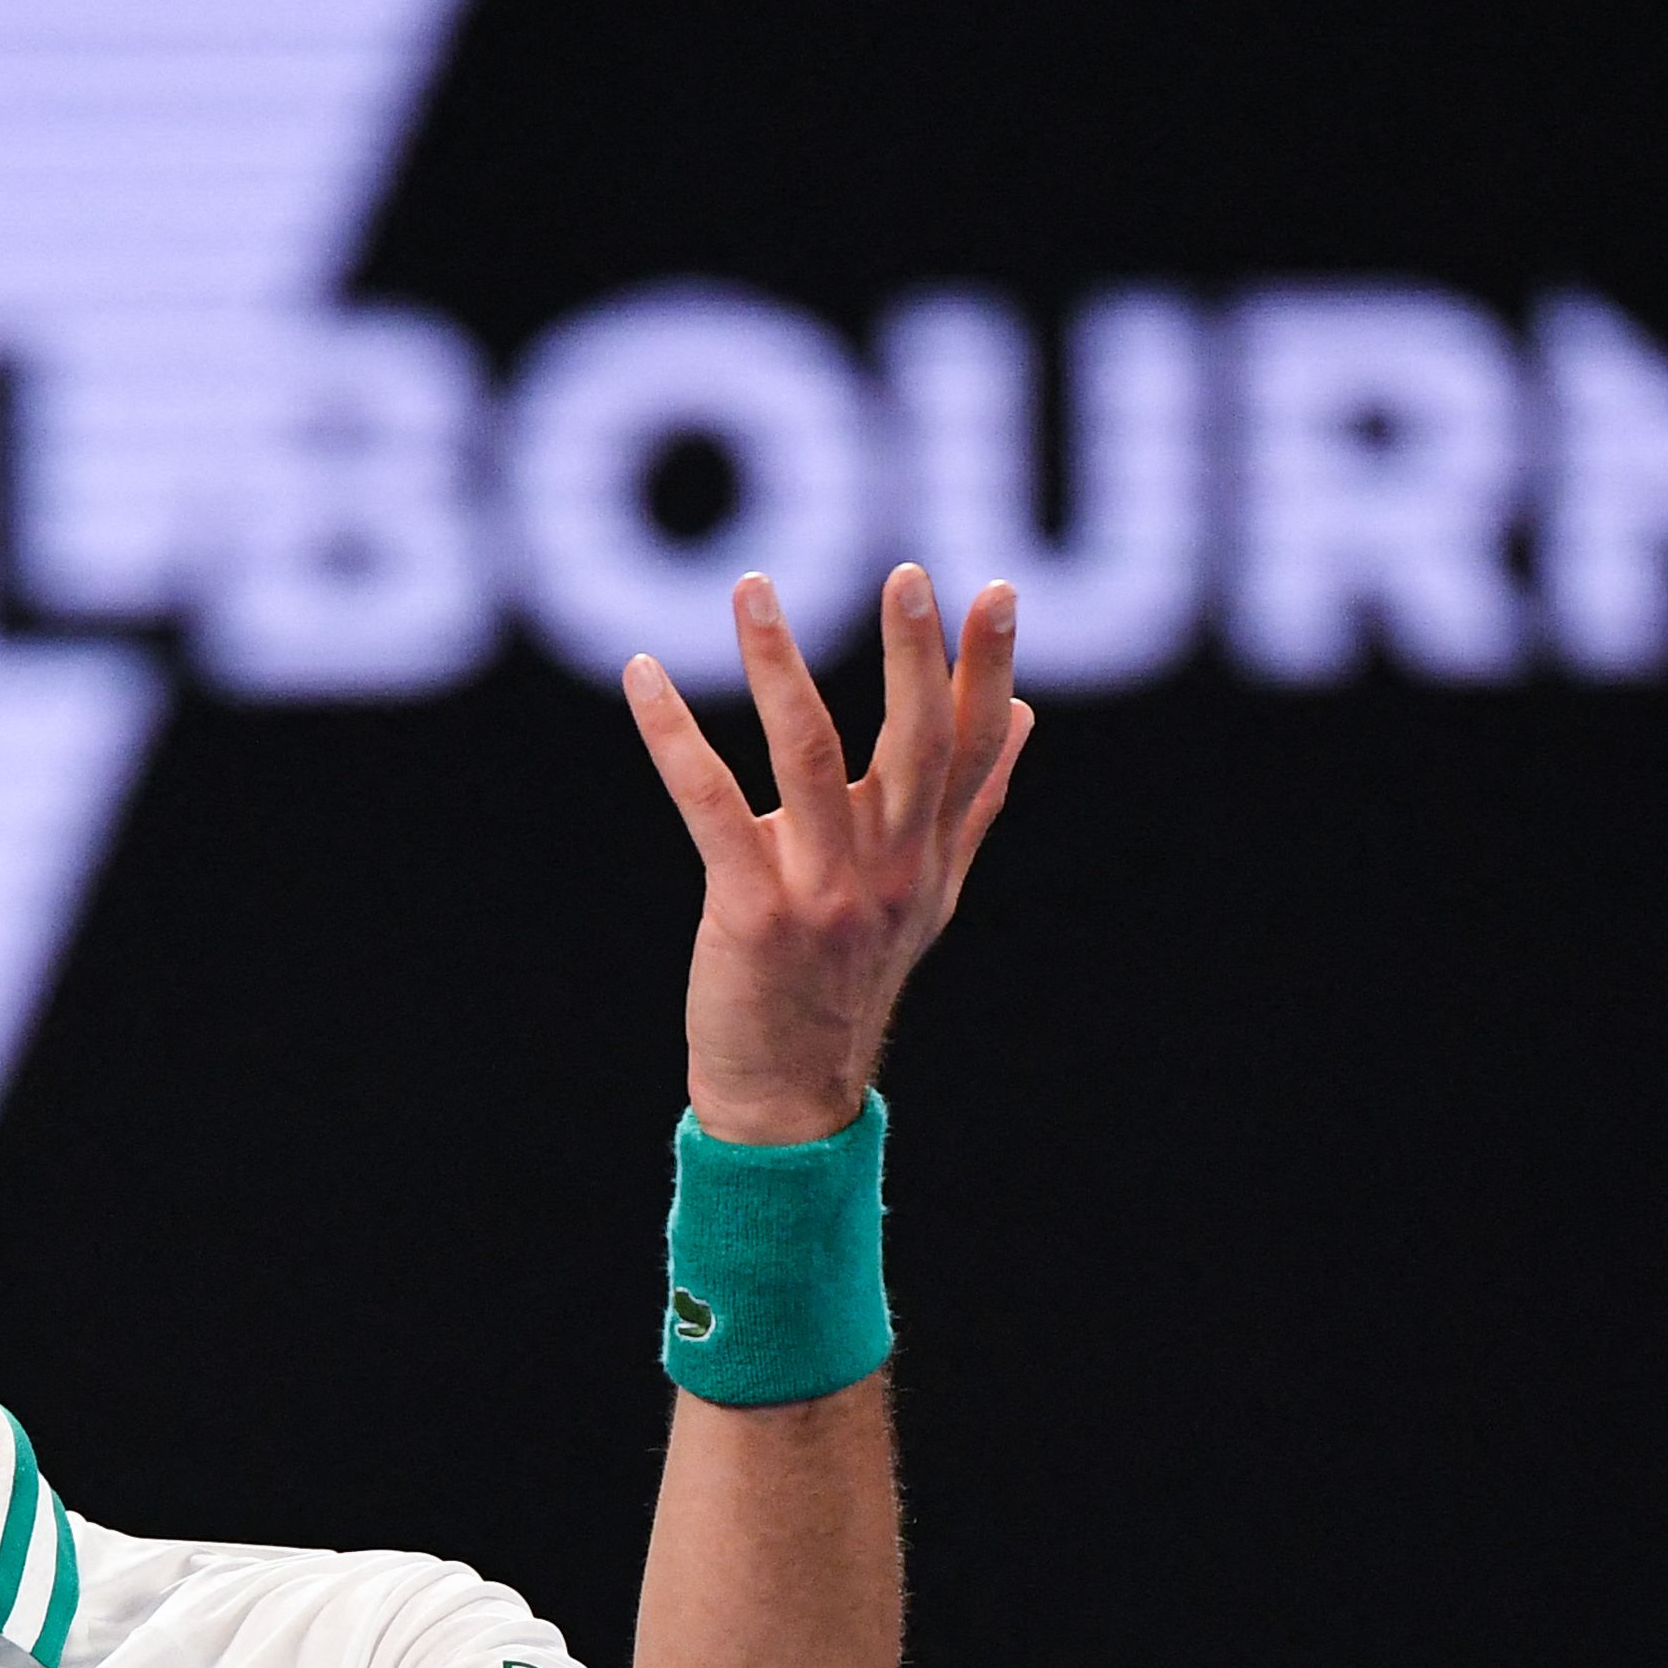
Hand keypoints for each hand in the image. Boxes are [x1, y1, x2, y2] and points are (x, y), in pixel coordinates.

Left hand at [624, 564, 1032, 1143]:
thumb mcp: (927, 891)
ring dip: (777, 666)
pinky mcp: (755, 913)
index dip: (986, 669)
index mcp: (932, 854)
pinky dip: (672, 735)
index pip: (974, 746)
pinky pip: (710, 805)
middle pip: (915, 746)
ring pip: (807, 757)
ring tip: (753, 590)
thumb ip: (974, 800)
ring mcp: (826, 893)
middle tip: (905, 575)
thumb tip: (1025, 713)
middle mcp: (892, 871)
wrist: (791, 1091)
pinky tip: (642, 676)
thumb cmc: (850, 977)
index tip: (994, 591)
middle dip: (914, 657)